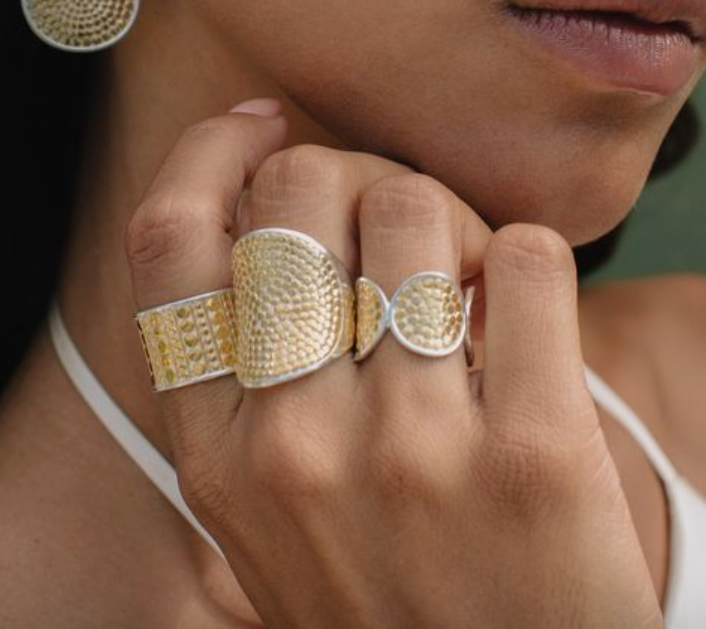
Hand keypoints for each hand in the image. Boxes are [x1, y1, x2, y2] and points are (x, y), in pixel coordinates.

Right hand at [125, 106, 662, 628]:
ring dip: (450, 217)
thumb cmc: (394, 599)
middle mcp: (294, 445)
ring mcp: (413, 450)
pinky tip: (522, 312)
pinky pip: (525, 256)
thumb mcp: (269, 518)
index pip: (171, 242)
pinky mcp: (534, 452)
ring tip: (467, 281)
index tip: (263, 125)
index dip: (212, 152)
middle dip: (356, 176)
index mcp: (215, 457)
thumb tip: (258, 202)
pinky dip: (527, 257)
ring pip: (412, 205)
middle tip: (401, 228)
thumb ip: (246, 384)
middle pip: (298, 192)